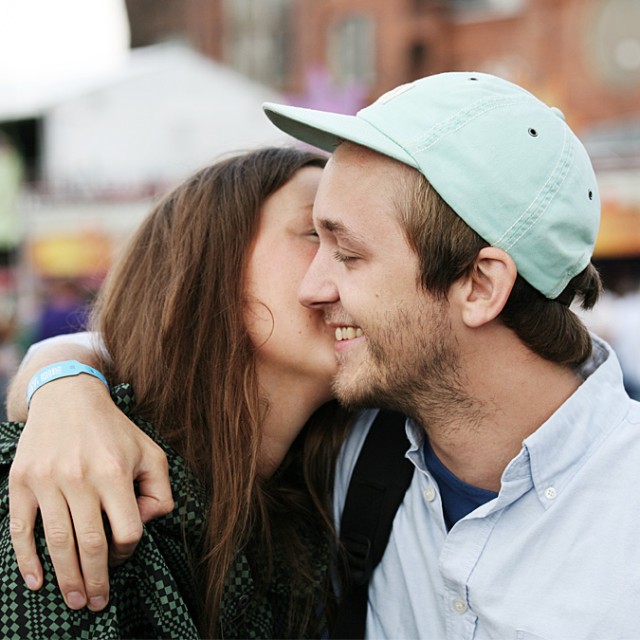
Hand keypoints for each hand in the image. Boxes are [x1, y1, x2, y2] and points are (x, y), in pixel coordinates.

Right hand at [8, 374, 173, 610]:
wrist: (67, 398)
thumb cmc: (115, 431)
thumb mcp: (150, 452)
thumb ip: (160, 489)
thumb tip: (145, 523)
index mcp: (115, 471)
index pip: (127, 530)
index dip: (129, 550)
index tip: (125, 555)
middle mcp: (80, 477)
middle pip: (91, 545)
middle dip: (97, 580)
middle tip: (97, 604)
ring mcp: (47, 481)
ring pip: (58, 543)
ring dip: (67, 579)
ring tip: (76, 600)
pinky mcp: (21, 482)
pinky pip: (22, 530)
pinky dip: (27, 561)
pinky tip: (38, 581)